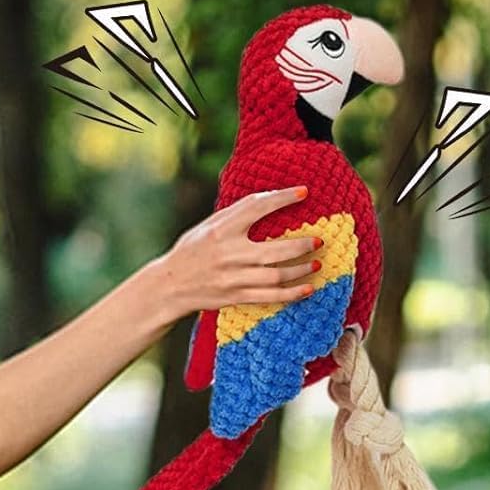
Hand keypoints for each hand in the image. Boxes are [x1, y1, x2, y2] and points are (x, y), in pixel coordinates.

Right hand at [160, 187, 322, 313]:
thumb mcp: (208, 226)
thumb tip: (270, 200)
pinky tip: (307, 289)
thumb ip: (235, 215)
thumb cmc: (193, 250)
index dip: (282, 198)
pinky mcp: (236, 296)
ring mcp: (234, 278)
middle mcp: (229, 253)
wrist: (171, 284)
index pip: (257, 208)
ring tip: (317, 264)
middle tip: (319, 241)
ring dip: (301, 270)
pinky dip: (292, 294)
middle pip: (275, 250)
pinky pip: (271, 297)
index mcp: (221, 229)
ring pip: (277, 276)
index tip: (304, 192)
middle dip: (302, 246)